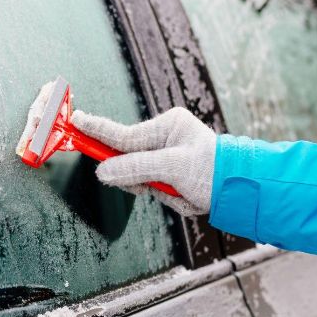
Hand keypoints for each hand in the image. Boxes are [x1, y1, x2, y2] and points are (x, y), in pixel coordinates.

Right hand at [71, 107, 215, 215]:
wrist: (242, 191)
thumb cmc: (213, 171)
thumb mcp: (173, 168)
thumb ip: (135, 168)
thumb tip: (103, 171)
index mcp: (167, 126)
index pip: (122, 133)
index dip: (96, 129)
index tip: (74, 120)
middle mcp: (164, 137)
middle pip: (127, 158)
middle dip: (137, 176)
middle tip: (150, 183)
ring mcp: (166, 156)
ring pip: (138, 176)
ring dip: (154, 188)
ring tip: (179, 191)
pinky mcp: (169, 173)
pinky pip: (151, 185)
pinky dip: (163, 195)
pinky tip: (182, 195)